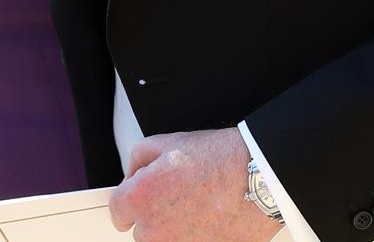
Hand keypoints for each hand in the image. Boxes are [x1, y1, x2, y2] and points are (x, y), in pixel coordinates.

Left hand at [108, 128, 280, 241]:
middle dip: (154, 213)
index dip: (130, 197)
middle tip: (178, 194)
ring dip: (173, 229)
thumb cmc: (218, 160)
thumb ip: (138, 159)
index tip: (140, 196)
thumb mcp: (168, 141)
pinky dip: (193, 237)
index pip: (117, 210)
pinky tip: (206, 219)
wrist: (256, 179)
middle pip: (141, 229)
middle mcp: (154, 231)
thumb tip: (133, 173)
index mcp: (140, 199)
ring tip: (196, 206)